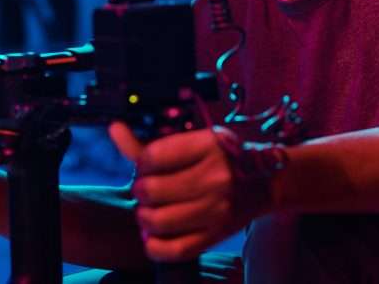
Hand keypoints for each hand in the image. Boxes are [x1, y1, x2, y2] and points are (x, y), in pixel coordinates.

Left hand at [108, 122, 268, 262]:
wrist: (264, 184)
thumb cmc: (220, 160)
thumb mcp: (192, 143)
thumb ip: (150, 143)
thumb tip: (114, 129)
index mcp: (209, 146)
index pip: (151, 156)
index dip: (140, 164)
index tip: (147, 167)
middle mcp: (216, 177)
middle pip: (150, 190)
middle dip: (140, 191)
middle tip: (147, 191)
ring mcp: (217, 209)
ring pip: (156, 221)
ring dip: (145, 218)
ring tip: (151, 212)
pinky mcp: (216, 235)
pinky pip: (171, 250)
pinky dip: (154, 245)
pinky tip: (156, 234)